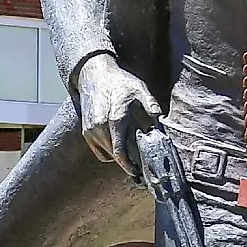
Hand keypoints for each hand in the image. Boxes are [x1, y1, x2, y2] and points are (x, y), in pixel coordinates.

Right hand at [75, 52, 160, 174]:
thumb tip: (160, 119)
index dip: (129, 166)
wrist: (94, 74)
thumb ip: (151, 106)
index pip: (120, 152)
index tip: (138, 172)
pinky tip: (118, 144)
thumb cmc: (119, 82)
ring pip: (106, 155)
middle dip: (127, 163)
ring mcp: (91, 130)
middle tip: (140, 164)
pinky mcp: (86, 131)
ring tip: (131, 152)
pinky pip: (98, 150)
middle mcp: (100, 127)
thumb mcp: (140, 90)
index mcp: (116, 119)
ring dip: (118, 156)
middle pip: (114, 156)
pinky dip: (108, 152)